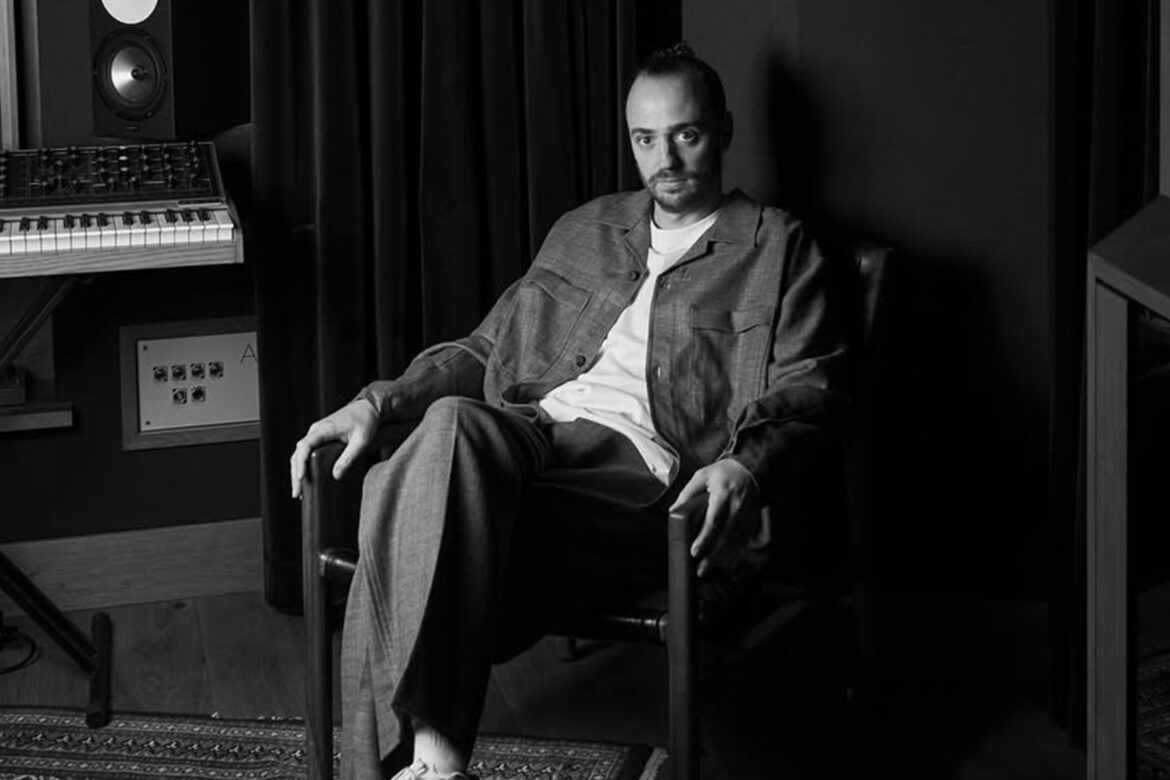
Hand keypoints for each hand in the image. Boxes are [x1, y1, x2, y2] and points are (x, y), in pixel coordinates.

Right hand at [289, 398, 379, 499]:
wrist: (367, 408)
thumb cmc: (365, 421)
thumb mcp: (361, 441)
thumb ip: (349, 458)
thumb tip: (336, 476)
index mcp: (324, 429)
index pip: (305, 446)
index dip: (300, 463)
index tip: (300, 477)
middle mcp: (315, 430)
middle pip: (298, 453)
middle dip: (295, 474)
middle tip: (298, 494)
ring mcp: (316, 434)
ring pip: (299, 454)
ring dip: (297, 471)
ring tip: (299, 492)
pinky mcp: (319, 438)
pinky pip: (306, 452)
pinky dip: (303, 466)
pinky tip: (305, 480)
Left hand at [668, 458, 760, 577]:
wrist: (751, 469)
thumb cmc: (722, 473)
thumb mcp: (701, 476)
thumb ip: (687, 494)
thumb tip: (673, 511)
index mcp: (723, 493)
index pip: (713, 520)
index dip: (704, 538)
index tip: (695, 552)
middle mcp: (737, 505)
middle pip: (726, 536)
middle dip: (713, 556)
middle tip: (701, 570)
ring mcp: (748, 514)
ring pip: (736, 541)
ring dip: (723, 557)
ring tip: (708, 568)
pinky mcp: (754, 520)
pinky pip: (744, 540)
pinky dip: (733, 552)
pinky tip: (723, 560)